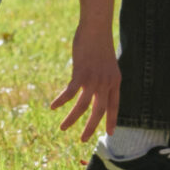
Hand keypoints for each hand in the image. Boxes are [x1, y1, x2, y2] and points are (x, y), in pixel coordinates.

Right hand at [49, 21, 121, 141]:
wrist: (97, 29)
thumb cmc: (100, 44)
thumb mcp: (107, 64)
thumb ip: (103, 78)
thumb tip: (95, 89)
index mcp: (115, 81)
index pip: (115, 106)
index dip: (112, 120)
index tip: (110, 133)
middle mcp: (106, 83)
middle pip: (99, 111)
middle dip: (91, 127)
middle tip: (83, 140)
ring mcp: (94, 80)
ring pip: (82, 107)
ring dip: (72, 119)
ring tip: (63, 128)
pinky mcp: (81, 74)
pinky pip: (69, 94)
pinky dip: (61, 101)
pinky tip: (53, 107)